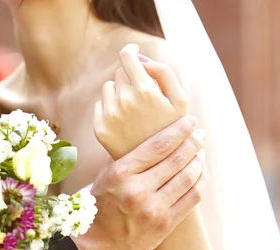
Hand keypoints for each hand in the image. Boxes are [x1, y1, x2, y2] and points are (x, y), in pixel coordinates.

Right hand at [73, 116, 206, 249]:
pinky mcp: (165, 225)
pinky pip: (192, 198)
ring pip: (189, 177)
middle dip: (194, 142)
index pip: (159, 145)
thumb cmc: (101, 204)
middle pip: (177, 159)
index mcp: (121, 173)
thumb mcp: (105, 175)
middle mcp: (138, 190)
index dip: (179, 130)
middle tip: (200, 134)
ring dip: (199, 160)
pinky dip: (201, 182)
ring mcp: (153, 209)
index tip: (190, 121)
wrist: (99, 244)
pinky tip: (201, 173)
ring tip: (201, 152)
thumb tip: (150, 132)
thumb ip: (126, 155)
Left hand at [94, 43, 188, 159]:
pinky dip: (110, 108)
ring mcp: (109, 116)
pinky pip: (100, 105)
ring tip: (134, 111)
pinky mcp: (100, 129)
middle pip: (120, 73)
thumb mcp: (180, 100)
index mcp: (144, 91)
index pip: (127, 56)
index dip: (130, 51)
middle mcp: (123, 101)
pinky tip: (124, 122)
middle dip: (131, 79)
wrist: (157, 166)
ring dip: (119, 93)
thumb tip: (140, 59)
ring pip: (109, 88)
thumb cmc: (172, 129)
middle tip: (144, 97)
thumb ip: (163, 72)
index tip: (133, 52)